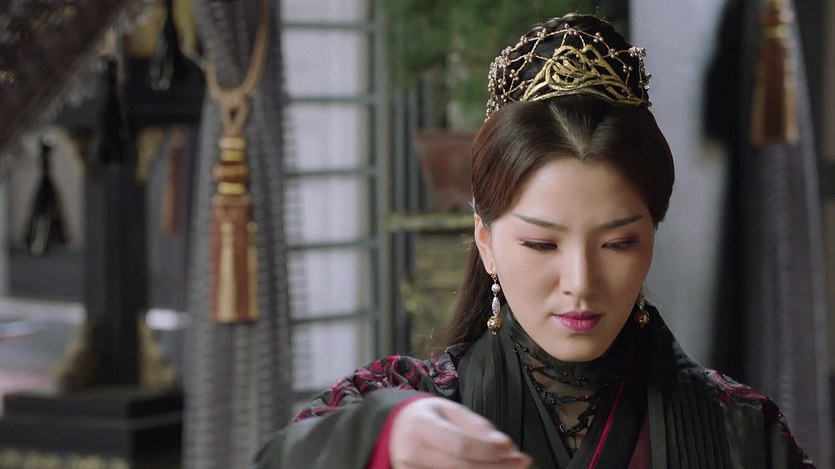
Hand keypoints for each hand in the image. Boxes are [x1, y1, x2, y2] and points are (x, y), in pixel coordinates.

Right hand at [388, 397, 531, 468]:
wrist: (394, 431)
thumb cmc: (426, 417)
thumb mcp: (448, 409)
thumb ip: (476, 426)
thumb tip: (504, 445)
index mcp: (421, 426)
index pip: (460, 445)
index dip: (489, 450)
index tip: (513, 449)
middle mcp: (413, 454)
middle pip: (463, 468)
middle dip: (498, 467)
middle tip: (523, 463)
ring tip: (512, 468)